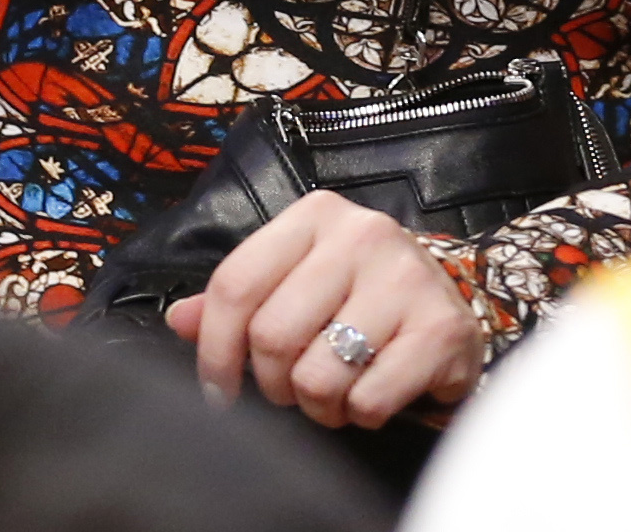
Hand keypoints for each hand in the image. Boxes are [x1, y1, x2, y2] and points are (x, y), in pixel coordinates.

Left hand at [166, 190, 485, 429]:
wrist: (451, 320)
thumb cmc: (362, 303)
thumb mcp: (298, 286)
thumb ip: (238, 303)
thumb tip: (178, 319)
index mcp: (316, 215)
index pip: (235, 285)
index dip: (215, 351)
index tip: (218, 390)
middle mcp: (363, 234)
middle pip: (272, 336)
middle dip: (276, 384)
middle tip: (296, 387)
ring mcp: (407, 277)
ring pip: (317, 377)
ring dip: (320, 406)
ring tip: (340, 390)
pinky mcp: (441, 329)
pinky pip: (368, 401)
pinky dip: (364, 415)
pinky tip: (377, 392)